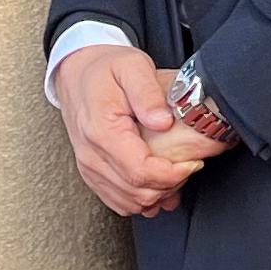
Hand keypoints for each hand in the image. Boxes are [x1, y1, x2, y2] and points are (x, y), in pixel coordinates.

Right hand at [52, 42, 218, 218]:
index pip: (140, 172)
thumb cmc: (104, 69)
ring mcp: (89, 168)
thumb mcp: (132, 66)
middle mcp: (91, 155)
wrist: (77, 73)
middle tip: (189, 165)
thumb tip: (162, 121)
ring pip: (129, 203)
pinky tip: (157, 185)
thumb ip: (147, 92)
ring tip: (176, 173)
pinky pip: (118, 202)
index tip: (193, 163)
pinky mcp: (92, 174)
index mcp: (102, 131)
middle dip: (171, 185)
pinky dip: (142, 199)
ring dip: (158, 194)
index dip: (173, 174)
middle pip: (137, 193)